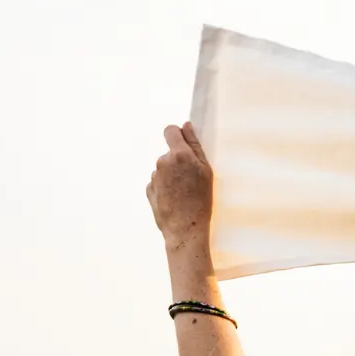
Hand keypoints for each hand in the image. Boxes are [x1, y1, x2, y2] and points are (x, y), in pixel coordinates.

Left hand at [147, 122, 215, 261]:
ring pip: (164, 169)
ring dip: (172, 176)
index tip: (183, 142)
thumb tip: (185, 126)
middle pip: (169, 153)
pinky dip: (166, 188)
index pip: (170, 130)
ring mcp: (154, 176)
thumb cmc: (201, 201)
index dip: (176, 134)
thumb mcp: (206, 171)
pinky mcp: (149, 189)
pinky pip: (159, 183)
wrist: (185, 229)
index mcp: (178, 154)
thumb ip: (195, 146)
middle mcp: (163, 162)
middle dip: (178, 161)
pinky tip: (175, 200)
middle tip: (191, 179)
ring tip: (184, 193)